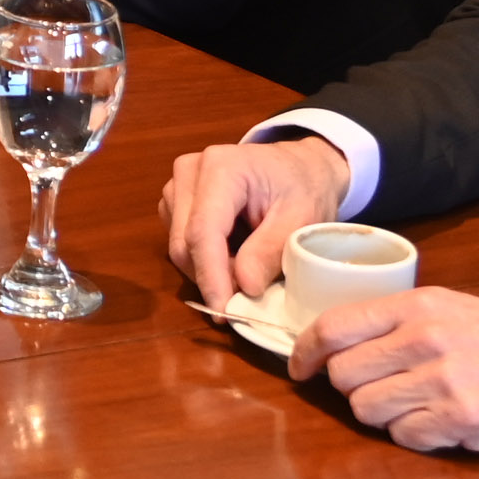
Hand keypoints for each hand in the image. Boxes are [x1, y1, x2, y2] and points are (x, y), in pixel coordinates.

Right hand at [157, 130, 353, 309]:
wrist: (298, 167)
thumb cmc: (304, 187)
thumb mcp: (302, 218)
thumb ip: (270, 250)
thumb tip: (243, 287)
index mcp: (221, 168)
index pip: (203, 230)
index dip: (210, 275)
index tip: (223, 312)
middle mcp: (189, 172)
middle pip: (184, 242)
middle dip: (212, 277)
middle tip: (247, 296)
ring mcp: (177, 186)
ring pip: (178, 247)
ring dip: (209, 270)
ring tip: (247, 268)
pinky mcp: (175, 201)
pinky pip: (179, 243)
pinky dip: (204, 261)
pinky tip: (233, 255)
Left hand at [294, 289, 478, 457]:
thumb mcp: (456, 311)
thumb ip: (400, 323)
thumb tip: (336, 343)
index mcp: (421, 306)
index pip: (334, 326)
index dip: (305, 351)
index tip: (300, 368)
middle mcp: (427, 338)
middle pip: (344, 374)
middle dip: (352, 389)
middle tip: (381, 390)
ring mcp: (444, 380)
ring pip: (366, 409)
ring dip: (384, 415)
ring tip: (418, 406)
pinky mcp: (462, 419)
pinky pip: (404, 436)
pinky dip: (415, 436)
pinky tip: (443, 423)